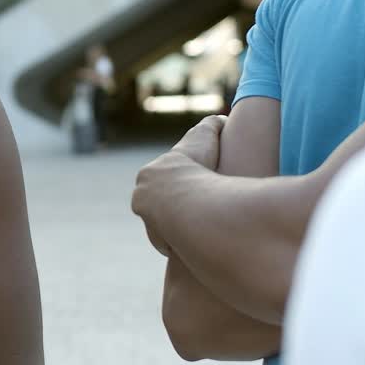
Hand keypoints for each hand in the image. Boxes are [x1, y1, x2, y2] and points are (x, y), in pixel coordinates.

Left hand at [131, 116, 225, 255]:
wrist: (191, 200)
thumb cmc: (199, 167)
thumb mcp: (207, 135)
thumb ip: (214, 125)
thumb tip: (223, 119)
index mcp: (149, 174)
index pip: (161, 180)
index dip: (179, 183)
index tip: (195, 188)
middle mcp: (141, 196)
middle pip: (156, 204)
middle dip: (172, 208)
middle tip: (197, 211)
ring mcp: (148, 220)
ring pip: (162, 226)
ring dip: (176, 228)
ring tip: (199, 230)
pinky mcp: (159, 240)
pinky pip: (171, 245)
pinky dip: (183, 244)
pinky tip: (197, 244)